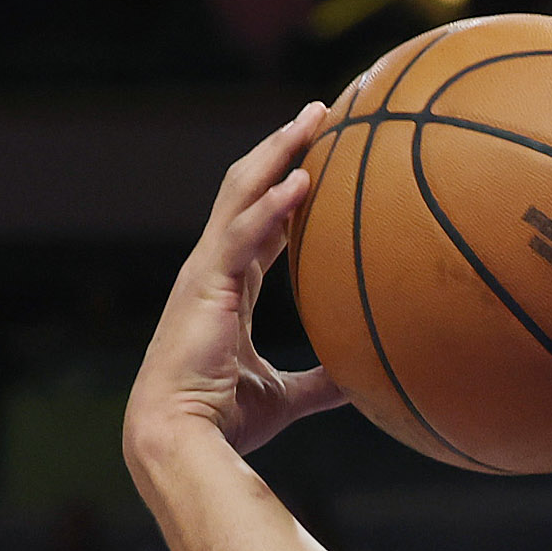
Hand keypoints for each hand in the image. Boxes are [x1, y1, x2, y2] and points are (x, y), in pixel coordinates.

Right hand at [123, 102, 345, 461]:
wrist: (183, 439)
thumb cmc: (226, 419)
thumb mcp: (287, 395)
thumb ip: (323, 381)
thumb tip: (368, 378)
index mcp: (228, 285)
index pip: (260, 220)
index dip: (287, 187)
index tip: (318, 159)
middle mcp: (214, 267)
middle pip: (249, 189)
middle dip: (283, 147)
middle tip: (320, 111)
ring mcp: (206, 270)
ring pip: (242, 194)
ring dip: (278, 153)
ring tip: (314, 118)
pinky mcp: (205, 285)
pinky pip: (242, 234)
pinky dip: (271, 205)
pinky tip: (302, 180)